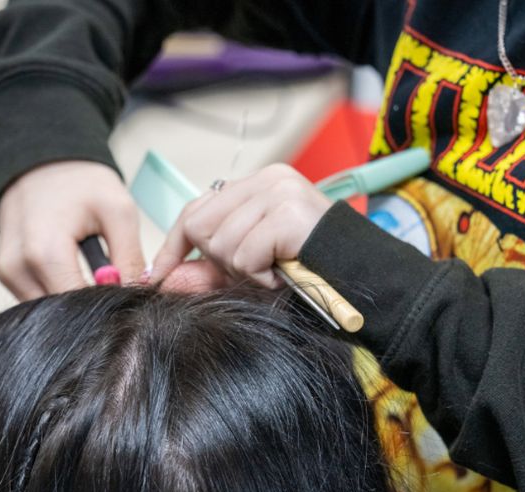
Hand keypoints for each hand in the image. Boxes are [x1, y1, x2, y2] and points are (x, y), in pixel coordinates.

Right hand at [0, 161, 144, 299]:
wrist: (41, 159)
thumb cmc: (82, 182)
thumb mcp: (119, 211)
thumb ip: (130, 259)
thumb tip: (139, 297)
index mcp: (44, 252)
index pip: (80, 308)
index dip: (108, 309)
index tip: (130, 302)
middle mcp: (18, 268)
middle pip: (61, 315)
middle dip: (92, 309)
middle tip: (116, 290)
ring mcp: (7, 273)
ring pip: (48, 311)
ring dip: (74, 304)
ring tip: (96, 277)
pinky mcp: (5, 274)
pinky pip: (36, 298)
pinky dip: (59, 292)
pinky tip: (76, 273)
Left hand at [150, 164, 330, 289]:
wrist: (365, 276)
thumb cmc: (310, 272)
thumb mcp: (251, 268)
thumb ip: (208, 270)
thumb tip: (162, 279)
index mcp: (258, 185)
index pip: (196, 209)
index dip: (176, 245)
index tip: (159, 274)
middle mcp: (267, 180)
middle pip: (200, 225)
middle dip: (217, 261)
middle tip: (254, 271)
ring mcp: (278, 193)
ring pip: (221, 244)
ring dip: (243, 272)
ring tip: (275, 271)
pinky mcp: (287, 214)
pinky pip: (244, 256)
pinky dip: (259, 277)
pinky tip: (284, 274)